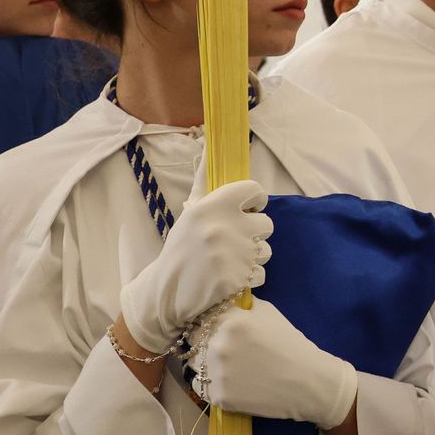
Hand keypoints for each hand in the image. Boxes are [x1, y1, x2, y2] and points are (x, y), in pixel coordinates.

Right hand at [119, 180, 272, 353]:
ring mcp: (232, 254)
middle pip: (267, 223)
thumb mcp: (190, 213)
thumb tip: (208, 144)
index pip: (254, 189)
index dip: (256, 200)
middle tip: (237, 240)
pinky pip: (262, 274)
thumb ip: (204, 183)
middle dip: (256, 232)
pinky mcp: (237, 279)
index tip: (250, 208)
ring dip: (254, 257)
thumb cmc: (181, 247)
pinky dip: (250, 278)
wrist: (167, 290)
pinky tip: (232, 277)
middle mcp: (224, 227)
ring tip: (232, 260)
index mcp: (211, 206)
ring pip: (267, 250)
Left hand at [197, 299, 356, 429]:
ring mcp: (216, 373)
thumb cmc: (291, 345)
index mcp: (230, 322)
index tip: (216, 329)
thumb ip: (242, 306)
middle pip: (193, 342)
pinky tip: (233, 384)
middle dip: (204, 343)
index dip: (208, 324)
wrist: (307, 382)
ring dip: (205, 365)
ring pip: (194, 365)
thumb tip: (224, 302)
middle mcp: (218, 345)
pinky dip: (213, 385)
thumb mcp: (270, 313)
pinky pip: (202, 387)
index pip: (201, 319)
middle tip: (224, 351)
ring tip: (229, 368)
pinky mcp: (218, 396)